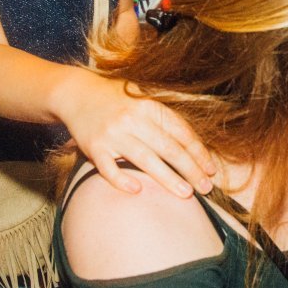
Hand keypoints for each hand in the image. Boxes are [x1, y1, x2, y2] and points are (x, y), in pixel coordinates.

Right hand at [55, 70, 216, 197]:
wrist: (76, 93)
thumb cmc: (116, 99)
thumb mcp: (143, 97)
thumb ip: (165, 118)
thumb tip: (196, 144)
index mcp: (149, 106)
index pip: (180, 132)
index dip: (198, 152)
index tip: (211, 170)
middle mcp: (133, 119)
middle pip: (168, 148)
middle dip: (190, 170)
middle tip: (205, 188)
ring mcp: (112, 134)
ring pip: (145, 160)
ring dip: (167, 179)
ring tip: (185, 193)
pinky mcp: (94, 147)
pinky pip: (109, 168)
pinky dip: (122, 180)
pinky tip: (137, 190)